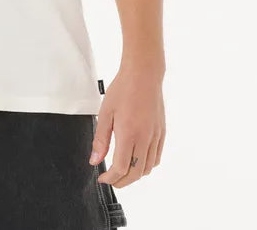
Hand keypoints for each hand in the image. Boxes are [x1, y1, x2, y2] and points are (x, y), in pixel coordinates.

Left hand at [88, 63, 165, 187]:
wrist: (143, 74)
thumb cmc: (122, 89)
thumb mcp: (105, 112)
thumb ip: (100, 139)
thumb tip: (94, 161)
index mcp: (129, 134)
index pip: (121, 168)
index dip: (111, 178)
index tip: (102, 178)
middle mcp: (145, 138)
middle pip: (135, 173)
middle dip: (122, 181)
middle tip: (111, 180)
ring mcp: (156, 136)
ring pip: (148, 168)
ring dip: (134, 175)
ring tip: (122, 172)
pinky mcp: (162, 133)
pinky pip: (156, 158)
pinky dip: (147, 166)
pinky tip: (137, 161)